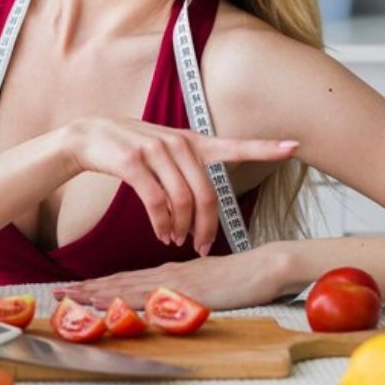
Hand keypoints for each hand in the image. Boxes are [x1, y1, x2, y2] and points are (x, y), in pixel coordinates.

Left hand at [51, 247, 288, 310]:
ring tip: (69, 298)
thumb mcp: (210, 281)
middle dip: (88, 289)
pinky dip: (121, 299)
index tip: (76, 288)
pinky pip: (146, 297)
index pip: (129, 279)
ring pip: (127, 288)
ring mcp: (174, 282)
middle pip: (120, 282)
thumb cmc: (246, 276)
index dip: (101, 284)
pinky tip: (106, 303)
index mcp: (172, 272)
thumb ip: (191, 286)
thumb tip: (174, 296)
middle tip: (57, 293)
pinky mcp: (184, 291)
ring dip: (96, 294)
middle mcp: (168, 274)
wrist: (268, 266)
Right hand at [55, 117, 297, 255]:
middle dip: (208, 226)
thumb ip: (188, 170)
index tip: (295, 146)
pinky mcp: (134, 163)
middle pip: (207, 193)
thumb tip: (202, 210)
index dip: (266, 147)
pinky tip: (162, 233)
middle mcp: (179, 143)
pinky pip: (157, 202)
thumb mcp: (165, 152)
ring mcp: (156, 151)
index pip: (235, 144)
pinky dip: (162, 223)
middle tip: (203, 247)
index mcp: (193, 141)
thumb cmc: (132, 149)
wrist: (89, 136)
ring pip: (183, 200)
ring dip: (182, 228)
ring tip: (176, 241)